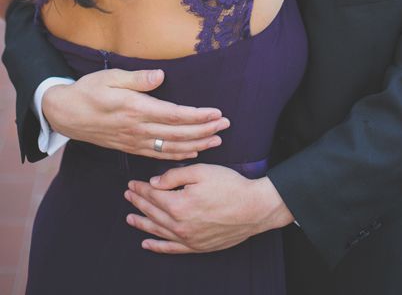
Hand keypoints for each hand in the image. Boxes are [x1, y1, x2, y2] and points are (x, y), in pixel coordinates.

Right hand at [42, 69, 228, 159]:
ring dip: (196, 144)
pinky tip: (193, 152)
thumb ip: (137, 79)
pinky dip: (177, 155)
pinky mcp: (129, 147)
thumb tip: (161, 76)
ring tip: (217, 140)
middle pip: (177, 133)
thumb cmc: (89, 90)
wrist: (64, 114)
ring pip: (170, 147)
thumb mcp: (110, 77)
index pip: (173, 115)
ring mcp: (133, 140)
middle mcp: (136, 128)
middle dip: (204, 130)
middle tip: (226, 125)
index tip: (217, 113)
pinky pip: (158, 154)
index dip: (197, 116)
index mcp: (135, 109)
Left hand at [124, 164, 293, 253]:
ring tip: (130, 217)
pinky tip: (147, 243)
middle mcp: (178, 224)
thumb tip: (154, 183)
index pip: (153, 195)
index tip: (132, 184)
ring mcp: (186, 238)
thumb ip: (175, 176)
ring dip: (142, 222)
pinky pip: (171, 248)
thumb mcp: (203, 171)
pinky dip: (157, 246)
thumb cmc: (231, 187)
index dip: (141, 188)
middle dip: (139, 202)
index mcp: (178, 204)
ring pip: (157, 231)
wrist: (254, 208)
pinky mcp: (196, 246)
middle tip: (128, 195)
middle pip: (153, 212)